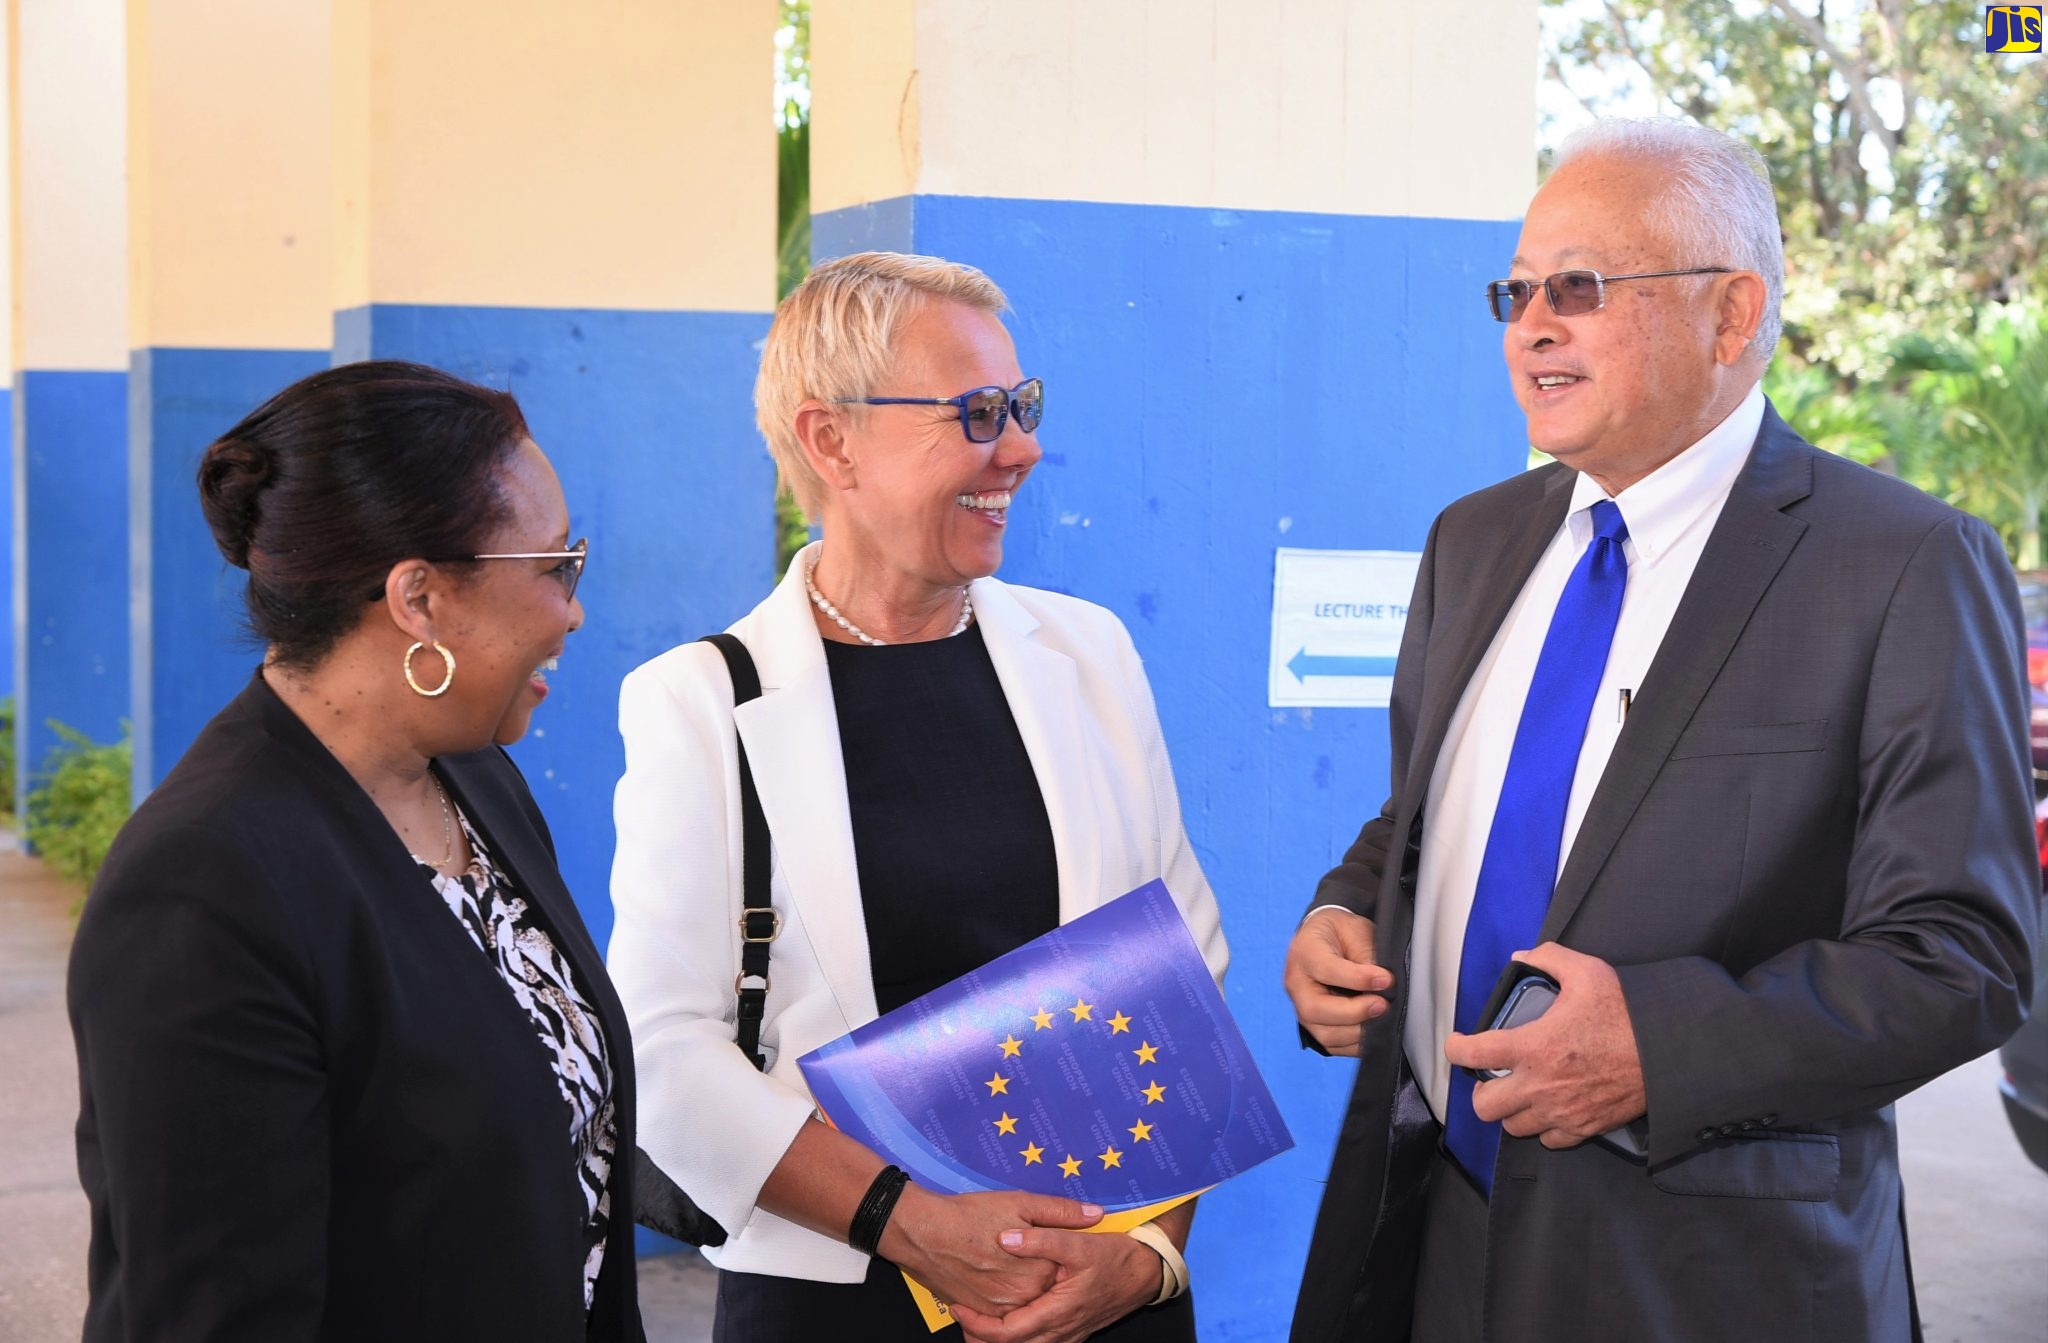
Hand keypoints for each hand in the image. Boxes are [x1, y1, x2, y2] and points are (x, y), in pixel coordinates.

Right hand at [877, 1186, 1101, 1318]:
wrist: (922, 1232)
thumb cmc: (970, 1215)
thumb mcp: (1020, 1203)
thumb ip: (1061, 1212)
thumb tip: (1095, 1214)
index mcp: (1039, 1272)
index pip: (1067, 1271)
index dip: (1063, 1257)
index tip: (1058, 1247)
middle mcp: (1023, 1298)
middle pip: (1046, 1291)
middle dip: (1044, 1276)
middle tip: (1026, 1255)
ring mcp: (1000, 1310)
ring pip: (1025, 1305)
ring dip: (1027, 1293)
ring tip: (1012, 1267)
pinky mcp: (979, 1313)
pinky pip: (1001, 1316)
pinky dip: (1005, 1304)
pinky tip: (999, 1282)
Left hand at [950, 1228, 1158, 1342]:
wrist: (1148, 1272)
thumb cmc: (1114, 1257)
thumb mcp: (1079, 1243)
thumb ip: (1041, 1239)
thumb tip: (1004, 1238)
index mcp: (1057, 1312)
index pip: (1007, 1333)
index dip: (978, 1324)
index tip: (958, 1307)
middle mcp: (1061, 1332)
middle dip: (981, 1337)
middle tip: (959, 1315)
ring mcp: (1069, 1335)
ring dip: (998, 1338)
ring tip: (975, 1321)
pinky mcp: (1074, 1331)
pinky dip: (1017, 1336)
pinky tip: (1007, 1319)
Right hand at [1283, 907, 1392, 1055]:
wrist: (1328, 938)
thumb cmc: (1341, 933)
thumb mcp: (1356, 930)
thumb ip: (1367, 956)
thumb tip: (1383, 985)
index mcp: (1305, 951)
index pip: (1325, 969)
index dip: (1357, 978)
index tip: (1386, 980)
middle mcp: (1296, 982)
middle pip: (1314, 1009)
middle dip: (1353, 1013)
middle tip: (1382, 1005)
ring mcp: (1302, 1006)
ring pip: (1323, 1033)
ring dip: (1357, 1032)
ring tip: (1381, 1018)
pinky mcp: (1314, 1024)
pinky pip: (1332, 1045)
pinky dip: (1356, 1044)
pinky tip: (1373, 1030)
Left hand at [1442, 942, 1645, 1147]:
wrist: (1670, 1053)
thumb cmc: (1628, 1013)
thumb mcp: (1587, 972)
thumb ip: (1549, 958)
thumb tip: (1522, 956)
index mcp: (1533, 1046)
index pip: (1473, 1054)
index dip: (1456, 1048)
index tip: (1458, 1043)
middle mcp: (1540, 1086)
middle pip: (1485, 1106)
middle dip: (1482, 1090)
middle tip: (1494, 1075)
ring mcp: (1561, 1112)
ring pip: (1513, 1127)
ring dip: (1511, 1110)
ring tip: (1521, 1092)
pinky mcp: (1584, 1128)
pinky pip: (1549, 1140)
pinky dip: (1543, 1127)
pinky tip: (1550, 1108)